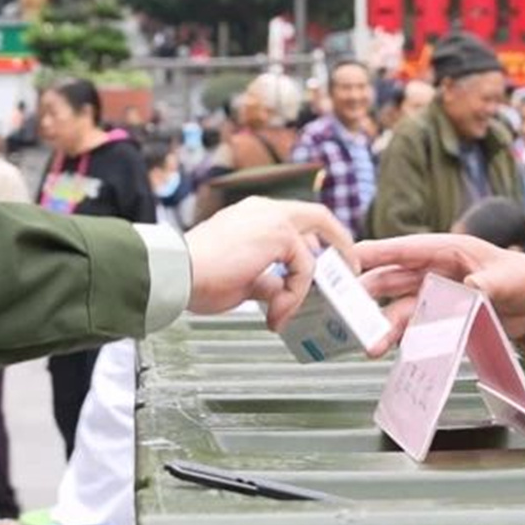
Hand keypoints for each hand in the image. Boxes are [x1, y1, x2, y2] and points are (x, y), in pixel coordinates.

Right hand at [183, 197, 354, 331]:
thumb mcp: (241, 279)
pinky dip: (294, 296)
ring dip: (310, 285)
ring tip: (296, 310)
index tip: (323, 266)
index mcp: (253, 215)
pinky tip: (276, 315)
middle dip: (340, 245)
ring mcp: (274, 219)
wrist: (176, 272)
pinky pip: (304, 269)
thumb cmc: (196, 276)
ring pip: (313, 249)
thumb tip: (280, 293)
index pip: (296, 221)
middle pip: (320, 217)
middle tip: (348, 272)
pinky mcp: (279, 235)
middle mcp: (265, 209)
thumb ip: (266, 280)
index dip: (315, 241)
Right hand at [354, 234, 524, 355]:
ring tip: (371, 346)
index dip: (378, 252)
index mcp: (448, 250)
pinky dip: (404, 338)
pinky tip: (392, 351)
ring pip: (401, 309)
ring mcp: (436, 295)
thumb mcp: (511, 277)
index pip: (407, 249)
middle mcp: (435, 271)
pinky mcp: (442, 318)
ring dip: (385, 326)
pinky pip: (417, 327)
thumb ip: (491, 283)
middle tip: (349, 312)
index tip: (350, 257)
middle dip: (369, 295)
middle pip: (393, 280)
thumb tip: (472, 287)